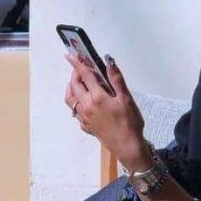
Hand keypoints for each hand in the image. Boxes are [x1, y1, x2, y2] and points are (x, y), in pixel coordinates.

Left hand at [64, 53, 152, 171]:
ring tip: (77, 81)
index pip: (84, 75)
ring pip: (70, 99)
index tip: (70, 54)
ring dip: (71, 87)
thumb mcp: (126, 99)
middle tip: (79, 66)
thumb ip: (116, 79)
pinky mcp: (85, 126)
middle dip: (74, 73)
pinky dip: (75, 101)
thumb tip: (108, 61)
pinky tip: (83, 100)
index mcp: (97, 97)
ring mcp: (83, 117)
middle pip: (74, 85)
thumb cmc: (130, 122)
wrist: (127, 146)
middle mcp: (86, 106)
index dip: (77, 63)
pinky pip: (74, 110)